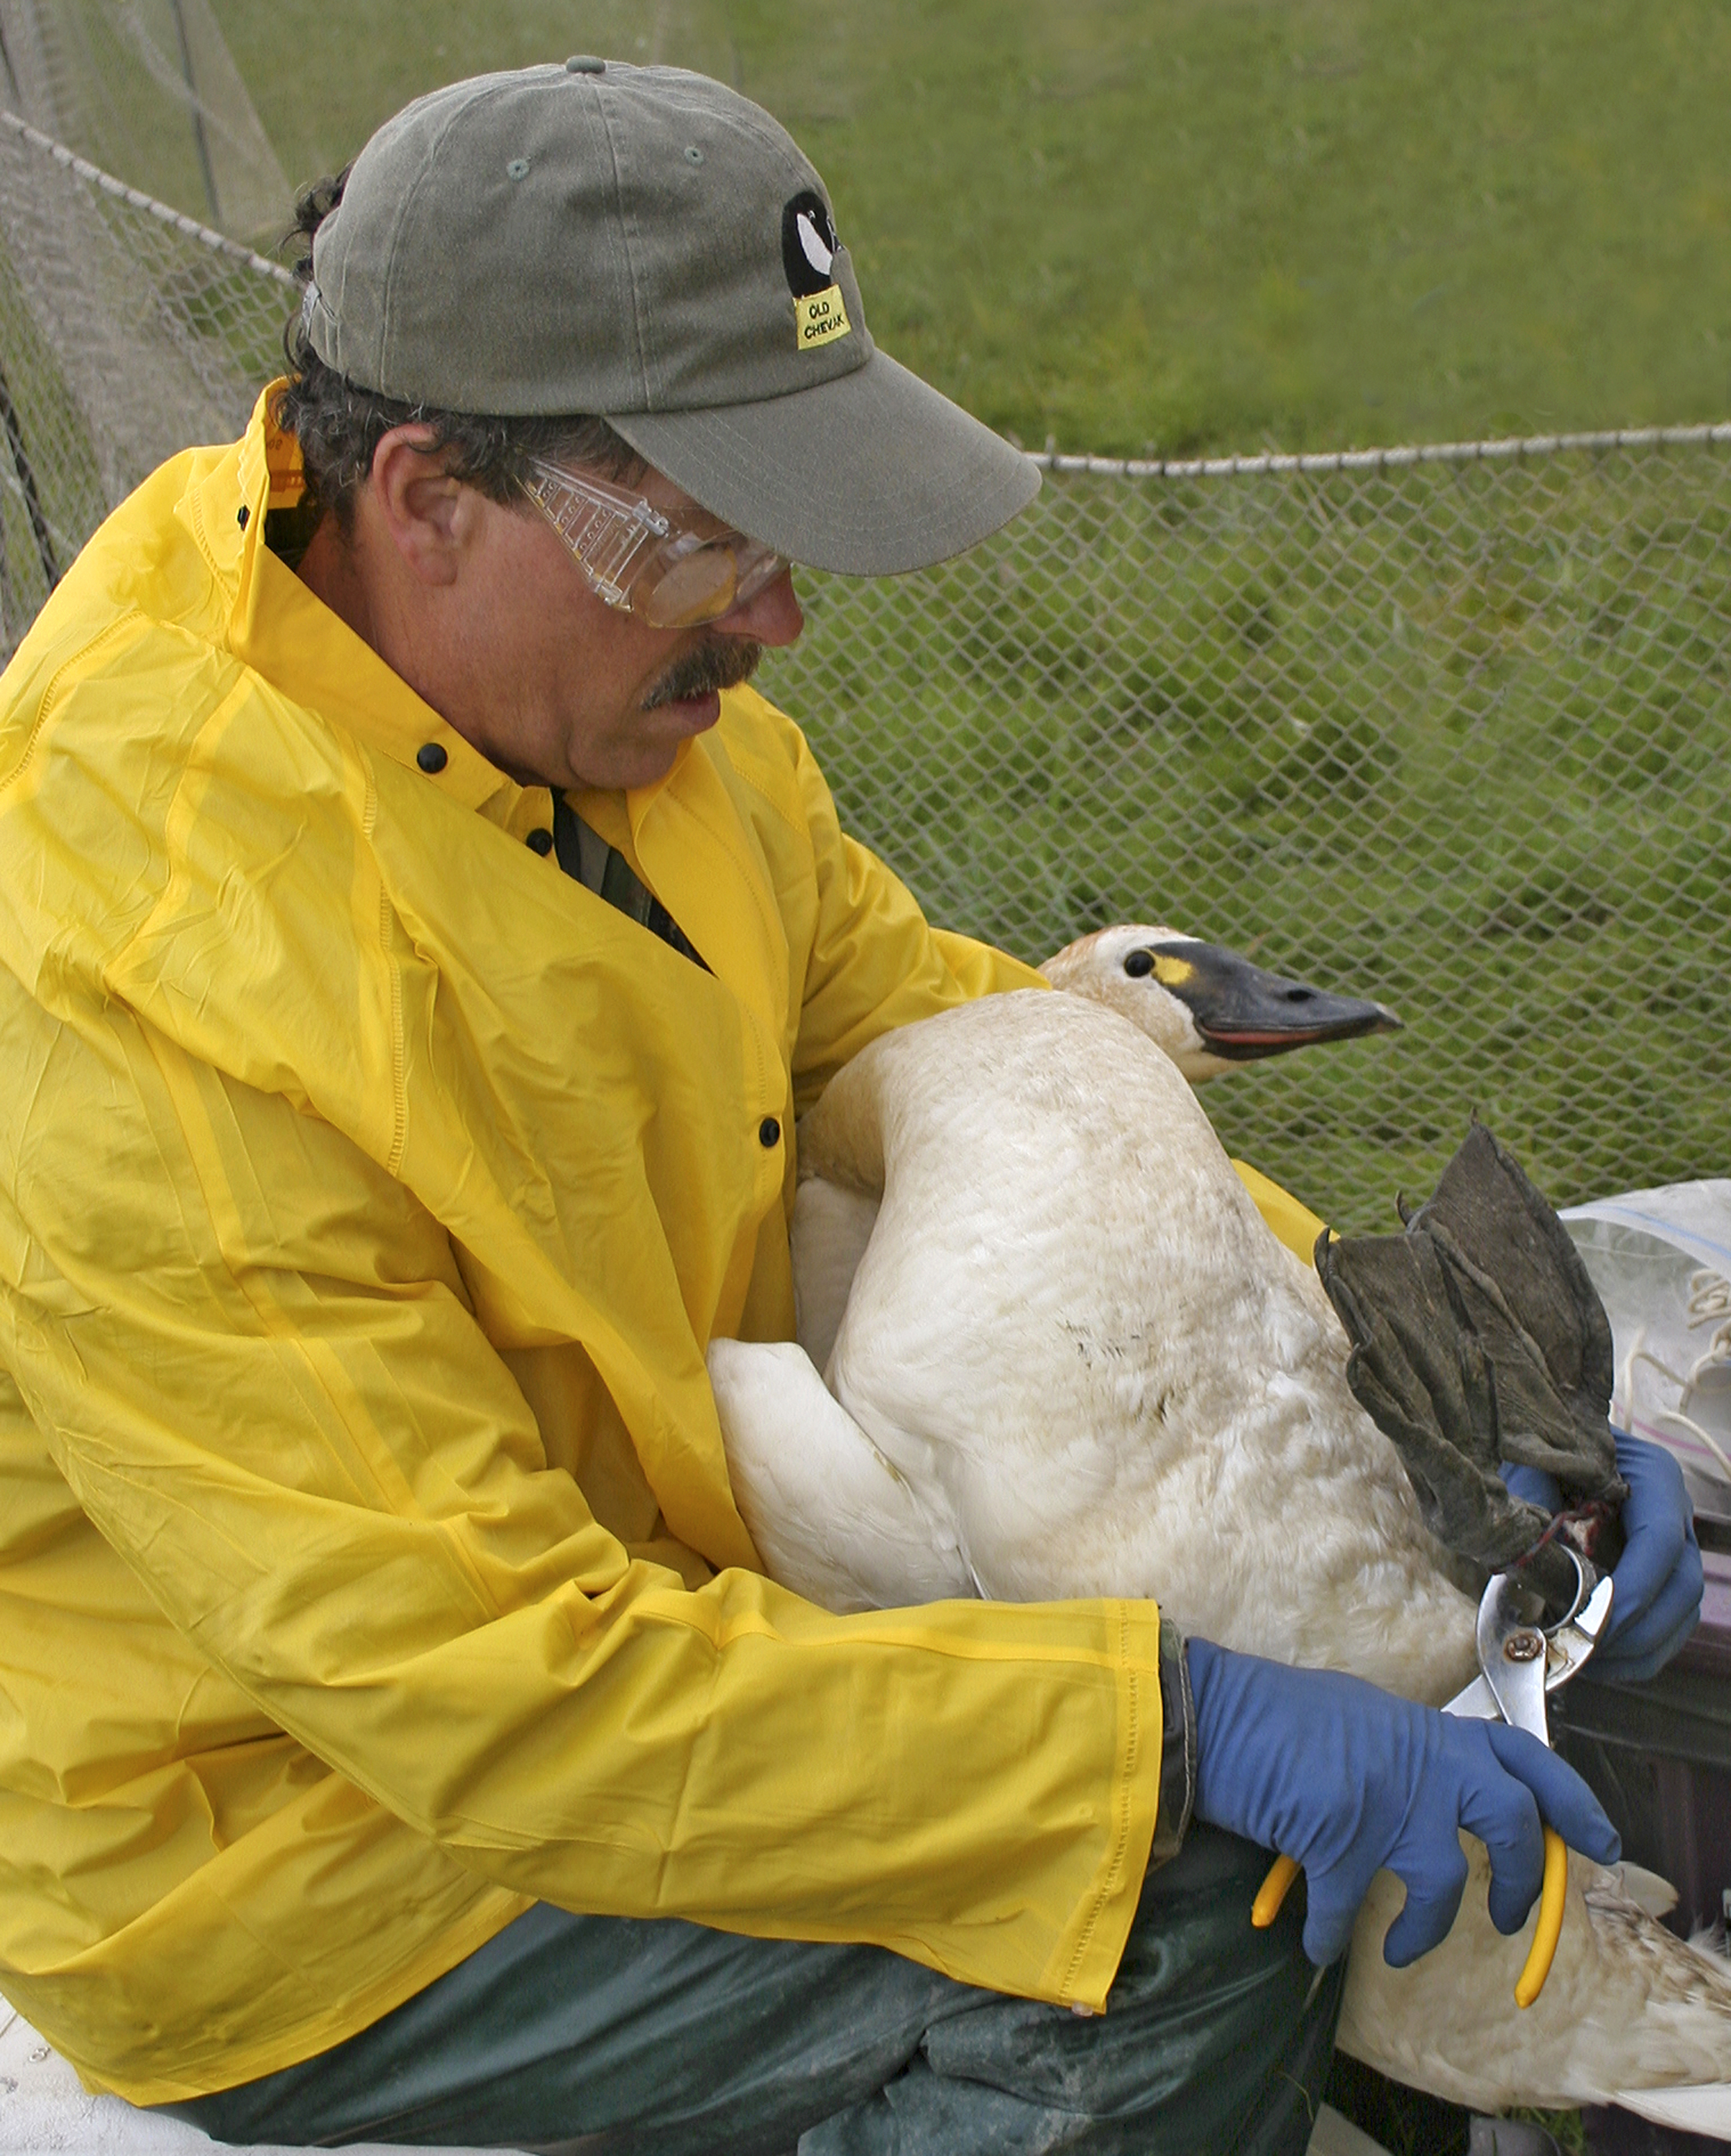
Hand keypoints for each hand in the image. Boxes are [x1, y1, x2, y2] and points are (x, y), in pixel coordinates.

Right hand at [1186, 1638, 1619, 1968]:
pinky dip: (1333, 1936)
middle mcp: (1419, 1759)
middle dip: (1524, 1880)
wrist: (1209, 1712)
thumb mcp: (1358, 1719)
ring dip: (1425, 1930)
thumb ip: (1404, 1752)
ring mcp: (1384, 1798)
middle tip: (1510, 1917)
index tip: (1601, 1842)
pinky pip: (1348, 1912)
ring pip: (1443, 1881)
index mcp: (1425, 1730)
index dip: (1570, 1799)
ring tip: (1404, 1948)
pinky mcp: (1340, 1838)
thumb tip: (1429, 1798)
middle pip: (1510, 1822)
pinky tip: (1317, 1946)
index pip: (1522, 1755)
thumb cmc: (1272, 1714)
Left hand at [1502, 1431, 1701, 1682]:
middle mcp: (1676, 1513)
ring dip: (1640, 1649)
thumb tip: (1524, 1553)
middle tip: (1585, 1651)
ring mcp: (1675, 1548)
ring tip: (1586, 1664)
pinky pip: (1669, 1624)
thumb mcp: (1535, 1463)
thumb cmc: (1544, 1451)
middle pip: (1682, 1585)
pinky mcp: (1662, 1576)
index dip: (1635, 1588)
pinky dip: (1640, 1652)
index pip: (1661, 1540)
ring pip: (1682, 1612)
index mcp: (1653, 1478)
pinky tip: (1598, 1663)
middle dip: (1638, 1629)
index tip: (1592, 1621)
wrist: (1549, 1444)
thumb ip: (1532, 1498)